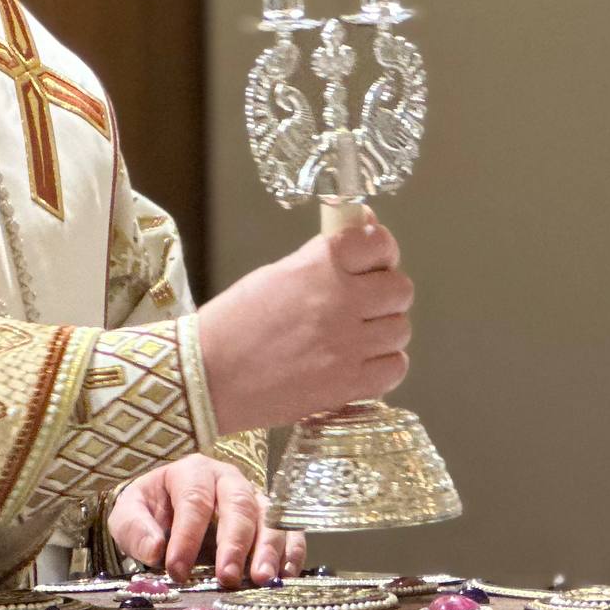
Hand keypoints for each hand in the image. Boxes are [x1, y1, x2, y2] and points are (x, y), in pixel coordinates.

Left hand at [109, 453, 305, 586]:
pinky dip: (291, 552)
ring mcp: (253, 497)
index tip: (177, 570)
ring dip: (268, 549)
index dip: (187, 536)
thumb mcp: (129, 514)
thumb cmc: (152, 511)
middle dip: (234, 543)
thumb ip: (135, 528)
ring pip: (269, 517)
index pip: (194, 500)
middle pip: (239, 504)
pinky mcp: (269, 520)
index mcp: (192, 472)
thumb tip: (155, 550)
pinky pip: (289, 530)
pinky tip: (285, 574)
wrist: (168, 511)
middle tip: (228, 577)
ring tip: (262, 580)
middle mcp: (228, 479)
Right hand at [196, 210, 413, 430]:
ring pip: (400, 329)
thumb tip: (365, 225)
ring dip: (383, 332)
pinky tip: (358, 362)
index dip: (382, 251)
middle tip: (363, 304)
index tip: (375, 260)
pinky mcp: (348, 384)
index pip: (379, 244)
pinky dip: (383, 365)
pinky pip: (395, 367)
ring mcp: (347, 345)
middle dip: (385, 294)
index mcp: (321, 264)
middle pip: (400, 289)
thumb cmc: (236, 321)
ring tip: (355, 337)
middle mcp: (340, 301)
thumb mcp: (280, 273)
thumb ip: (325, 255)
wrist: (209, 376)